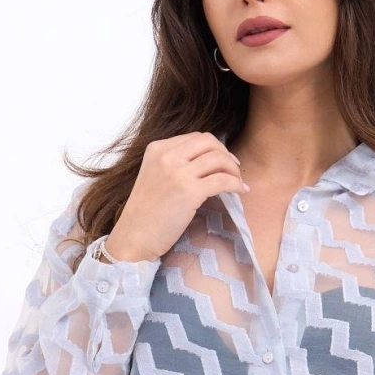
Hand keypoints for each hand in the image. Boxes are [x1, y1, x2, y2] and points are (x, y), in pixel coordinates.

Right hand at [104, 133, 248, 262]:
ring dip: (233, 170)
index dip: (214, 148)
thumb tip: (208, 161)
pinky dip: (235, 184)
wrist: (134, 237)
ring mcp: (177, 172)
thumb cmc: (146, 213)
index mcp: (157, 149)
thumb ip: (175, 164)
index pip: (195, 138)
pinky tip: (240, 192)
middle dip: (226, 154)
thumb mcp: (155, 176)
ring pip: (218, 158)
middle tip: (234, 170)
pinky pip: (222, 180)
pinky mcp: (189, 191)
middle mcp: (166, 156)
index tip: (224, 161)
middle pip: (209, 142)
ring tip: (238, 183)